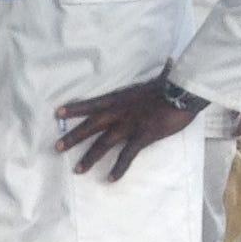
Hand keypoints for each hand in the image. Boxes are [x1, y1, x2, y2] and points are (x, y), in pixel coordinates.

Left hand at [56, 77, 203, 179]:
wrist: (184, 92)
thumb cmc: (172, 85)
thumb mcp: (160, 79)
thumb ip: (160, 73)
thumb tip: (170, 62)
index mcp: (120, 98)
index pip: (92, 104)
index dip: (74, 108)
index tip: (58, 113)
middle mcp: (119, 112)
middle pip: (91, 126)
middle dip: (73, 137)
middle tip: (56, 148)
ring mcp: (129, 125)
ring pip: (103, 144)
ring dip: (89, 157)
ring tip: (77, 170)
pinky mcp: (142, 137)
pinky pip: (127, 155)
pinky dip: (119, 168)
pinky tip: (110, 179)